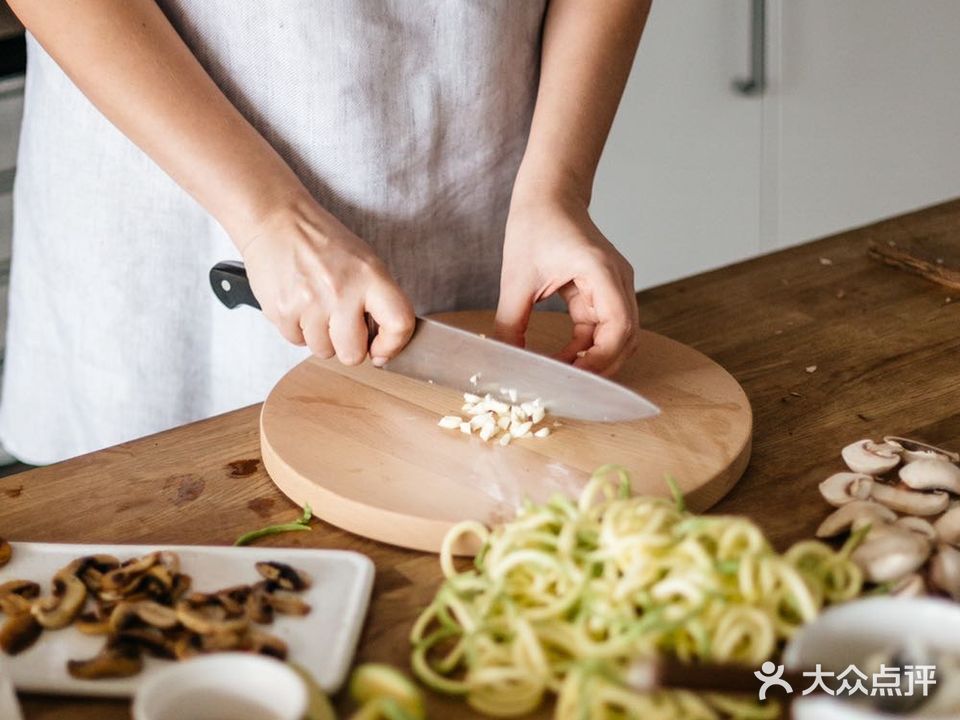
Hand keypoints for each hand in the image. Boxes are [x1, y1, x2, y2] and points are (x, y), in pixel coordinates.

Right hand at [237, 194, 414, 365]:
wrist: (276, 220)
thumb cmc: (323, 242)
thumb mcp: (364, 261)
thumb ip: (378, 300)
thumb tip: (382, 343)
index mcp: (370, 276)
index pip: (399, 323)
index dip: (393, 345)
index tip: (382, 349)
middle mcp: (341, 291)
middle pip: (353, 355)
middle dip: (348, 346)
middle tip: (341, 324)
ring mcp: (310, 304)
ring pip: (323, 351)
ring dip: (321, 336)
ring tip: (316, 306)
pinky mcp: (282, 311)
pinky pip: (296, 341)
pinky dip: (298, 328)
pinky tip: (299, 303)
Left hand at [495, 194, 638, 375]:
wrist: (548, 197)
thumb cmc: (535, 225)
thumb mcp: (515, 279)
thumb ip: (510, 323)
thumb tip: (506, 360)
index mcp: (601, 271)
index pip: (619, 326)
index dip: (601, 359)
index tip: (574, 377)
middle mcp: (618, 280)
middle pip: (627, 337)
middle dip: (602, 366)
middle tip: (569, 386)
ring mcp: (615, 286)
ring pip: (618, 337)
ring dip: (596, 359)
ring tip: (565, 376)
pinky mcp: (604, 292)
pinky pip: (603, 329)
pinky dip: (587, 348)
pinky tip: (564, 360)